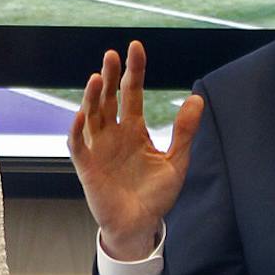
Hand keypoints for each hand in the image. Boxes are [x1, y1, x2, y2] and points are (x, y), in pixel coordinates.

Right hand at [68, 40, 205, 260]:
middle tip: (112, 55)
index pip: (132, 93)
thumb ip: (184, 131)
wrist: (140, 227)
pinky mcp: (87, 167)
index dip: (134, 71)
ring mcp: (99, 149)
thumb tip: (196, 99)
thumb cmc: (156, 196)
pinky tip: (81, 116)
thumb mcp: (177, 162)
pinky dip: (78, 131)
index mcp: (135, 130)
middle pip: (109, 99)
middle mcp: (114, 135)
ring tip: (98, 78)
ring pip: (92, 116)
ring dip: (93, 97)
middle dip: (110, 77)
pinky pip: (79, 145)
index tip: (135, 47)